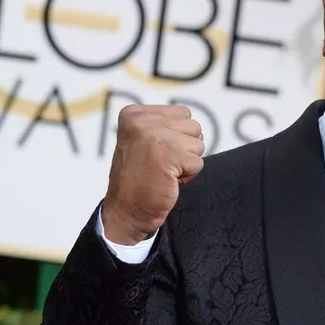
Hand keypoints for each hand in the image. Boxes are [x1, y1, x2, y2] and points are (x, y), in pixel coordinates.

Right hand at [101, 105, 204, 245]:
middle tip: (161, 164)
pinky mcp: (169, 157)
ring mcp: (155, 138)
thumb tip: (198, 127)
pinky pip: (198, 163)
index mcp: (133, 114)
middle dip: (185, 149)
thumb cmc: (140, 178)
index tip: (155, 152)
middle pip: (194, 127)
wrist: (126, 211)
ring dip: (187, 162)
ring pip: (199, 144)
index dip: (178, 137)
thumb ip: (166, 126)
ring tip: (164, 171)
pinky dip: (188, 176)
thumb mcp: (145, 140)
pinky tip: (167, 181)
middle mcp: (142, 121)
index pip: (183, 114)